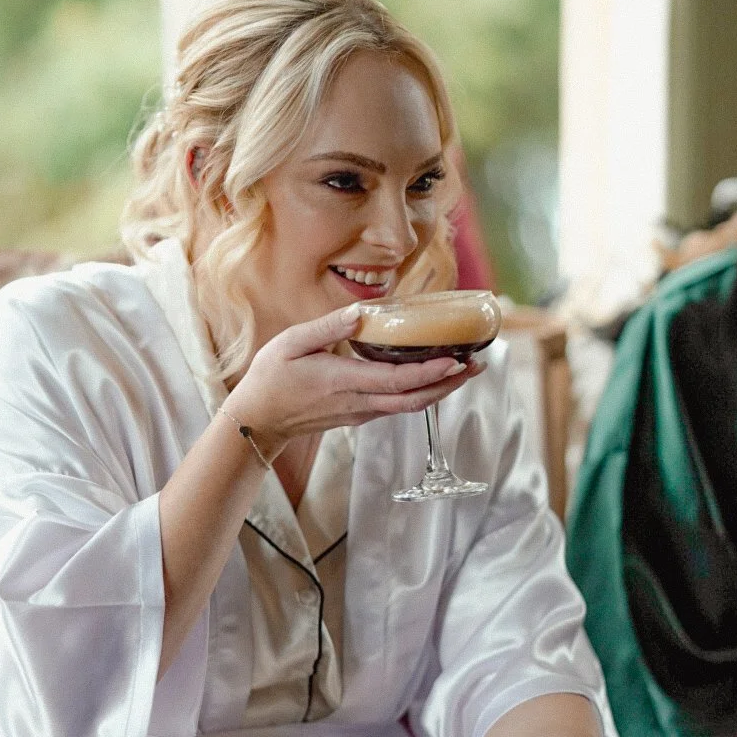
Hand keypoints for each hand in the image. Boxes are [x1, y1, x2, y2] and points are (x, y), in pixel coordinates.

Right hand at [224, 303, 483, 457]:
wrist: (258, 422)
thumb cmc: (270, 379)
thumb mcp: (290, 344)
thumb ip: (327, 329)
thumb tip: (360, 314)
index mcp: (344, 382)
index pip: (398, 380)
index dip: (431, 372)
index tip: (456, 359)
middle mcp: (359, 402)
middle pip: (415, 399)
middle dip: (450, 383)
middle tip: (478, 364)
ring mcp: (361, 412)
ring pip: (410, 406)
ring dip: (441, 390)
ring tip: (465, 370)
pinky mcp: (359, 415)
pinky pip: (398, 406)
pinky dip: (421, 393)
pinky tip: (433, 378)